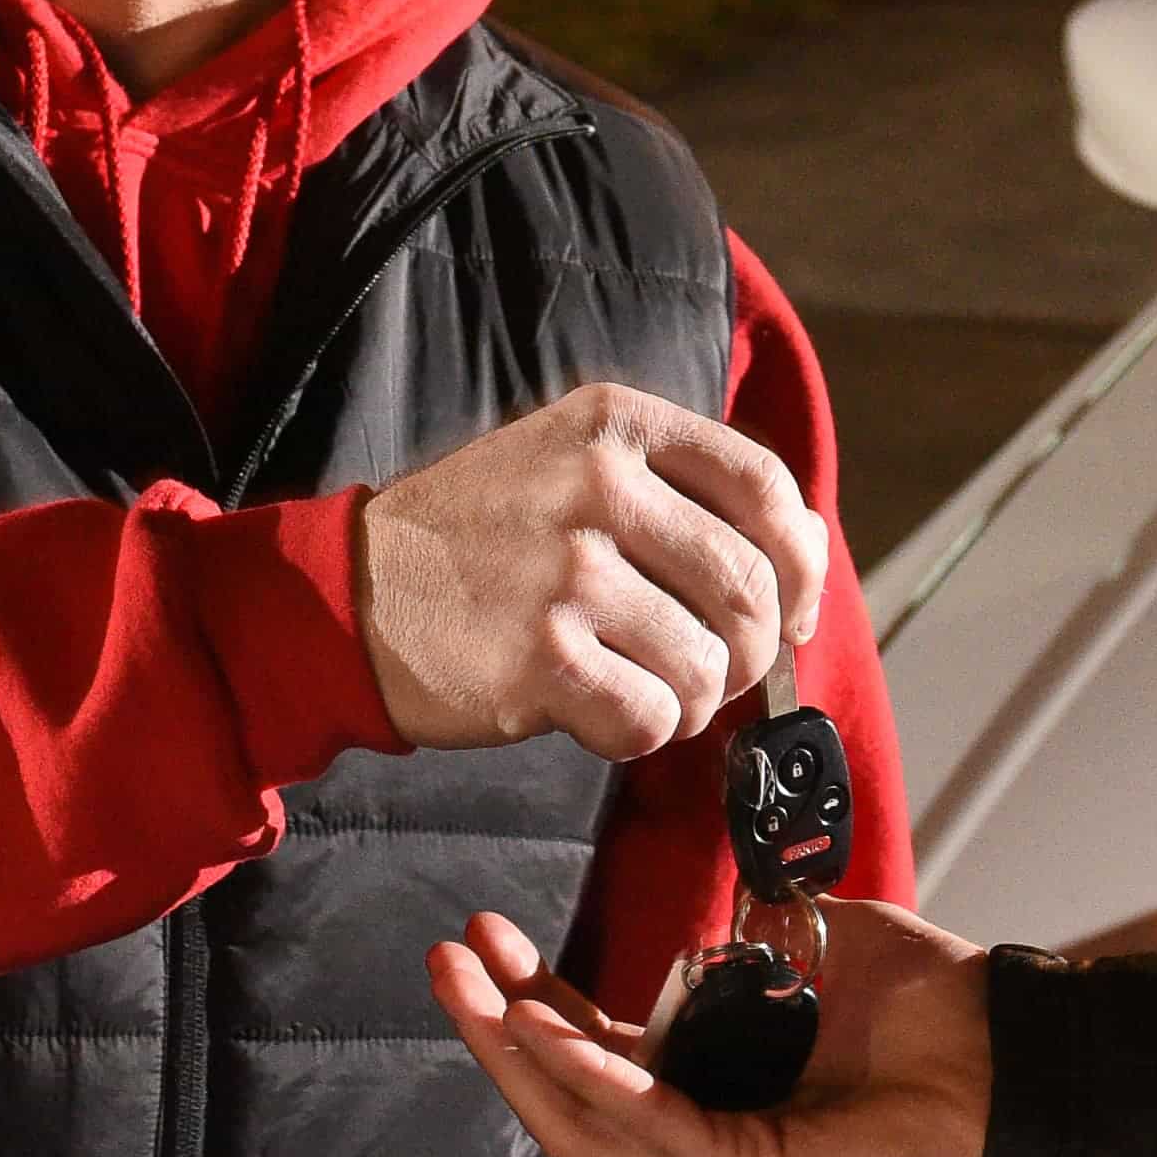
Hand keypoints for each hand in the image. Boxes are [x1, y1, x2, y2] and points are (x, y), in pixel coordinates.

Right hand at [353, 383, 829, 761]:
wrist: (348, 593)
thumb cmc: (480, 539)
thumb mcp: (572, 461)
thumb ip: (684, 490)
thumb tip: (808, 554)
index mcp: (617, 423)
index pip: (766, 486)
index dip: (803, 562)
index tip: (794, 610)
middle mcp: (598, 485)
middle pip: (749, 587)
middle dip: (750, 652)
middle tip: (712, 673)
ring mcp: (568, 572)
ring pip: (708, 666)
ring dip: (694, 703)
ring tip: (647, 693)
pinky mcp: (540, 659)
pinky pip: (651, 719)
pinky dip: (640, 733)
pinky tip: (598, 714)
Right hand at [431, 902, 992, 1156]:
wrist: (1013, 1059)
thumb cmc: (935, 1010)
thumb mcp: (815, 944)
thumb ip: (752, 933)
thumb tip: (716, 903)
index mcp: (710, 1094)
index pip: (591, 1058)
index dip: (529, 1003)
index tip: (486, 935)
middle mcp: (701, 1146)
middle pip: (564, 1100)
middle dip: (494, 1030)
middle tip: (445, 959)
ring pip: (584, 1126)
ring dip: (517, 1054)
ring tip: (469, 986)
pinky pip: (651, 1130)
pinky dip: (593, 1079)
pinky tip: (547, 1029)